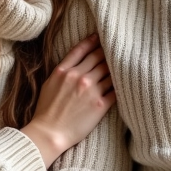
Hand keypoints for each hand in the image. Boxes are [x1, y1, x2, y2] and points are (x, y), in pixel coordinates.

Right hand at [20, 34, 116, 165]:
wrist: (49, 134)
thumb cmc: (46, 111)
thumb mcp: (48, 84)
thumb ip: (62, 71)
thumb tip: (74, 64)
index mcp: (64, 71)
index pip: (81, 49)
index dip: (92, 41)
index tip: (100, 37)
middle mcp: (79, 77)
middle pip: (99, 57)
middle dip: (107, 52)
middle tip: (116, 48)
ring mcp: (91, 90)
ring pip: (109, 72)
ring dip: (116, 67)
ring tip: (123, 64)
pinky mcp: (100, 104)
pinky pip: (115, 89)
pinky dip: (120, 85)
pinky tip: (125, 82)